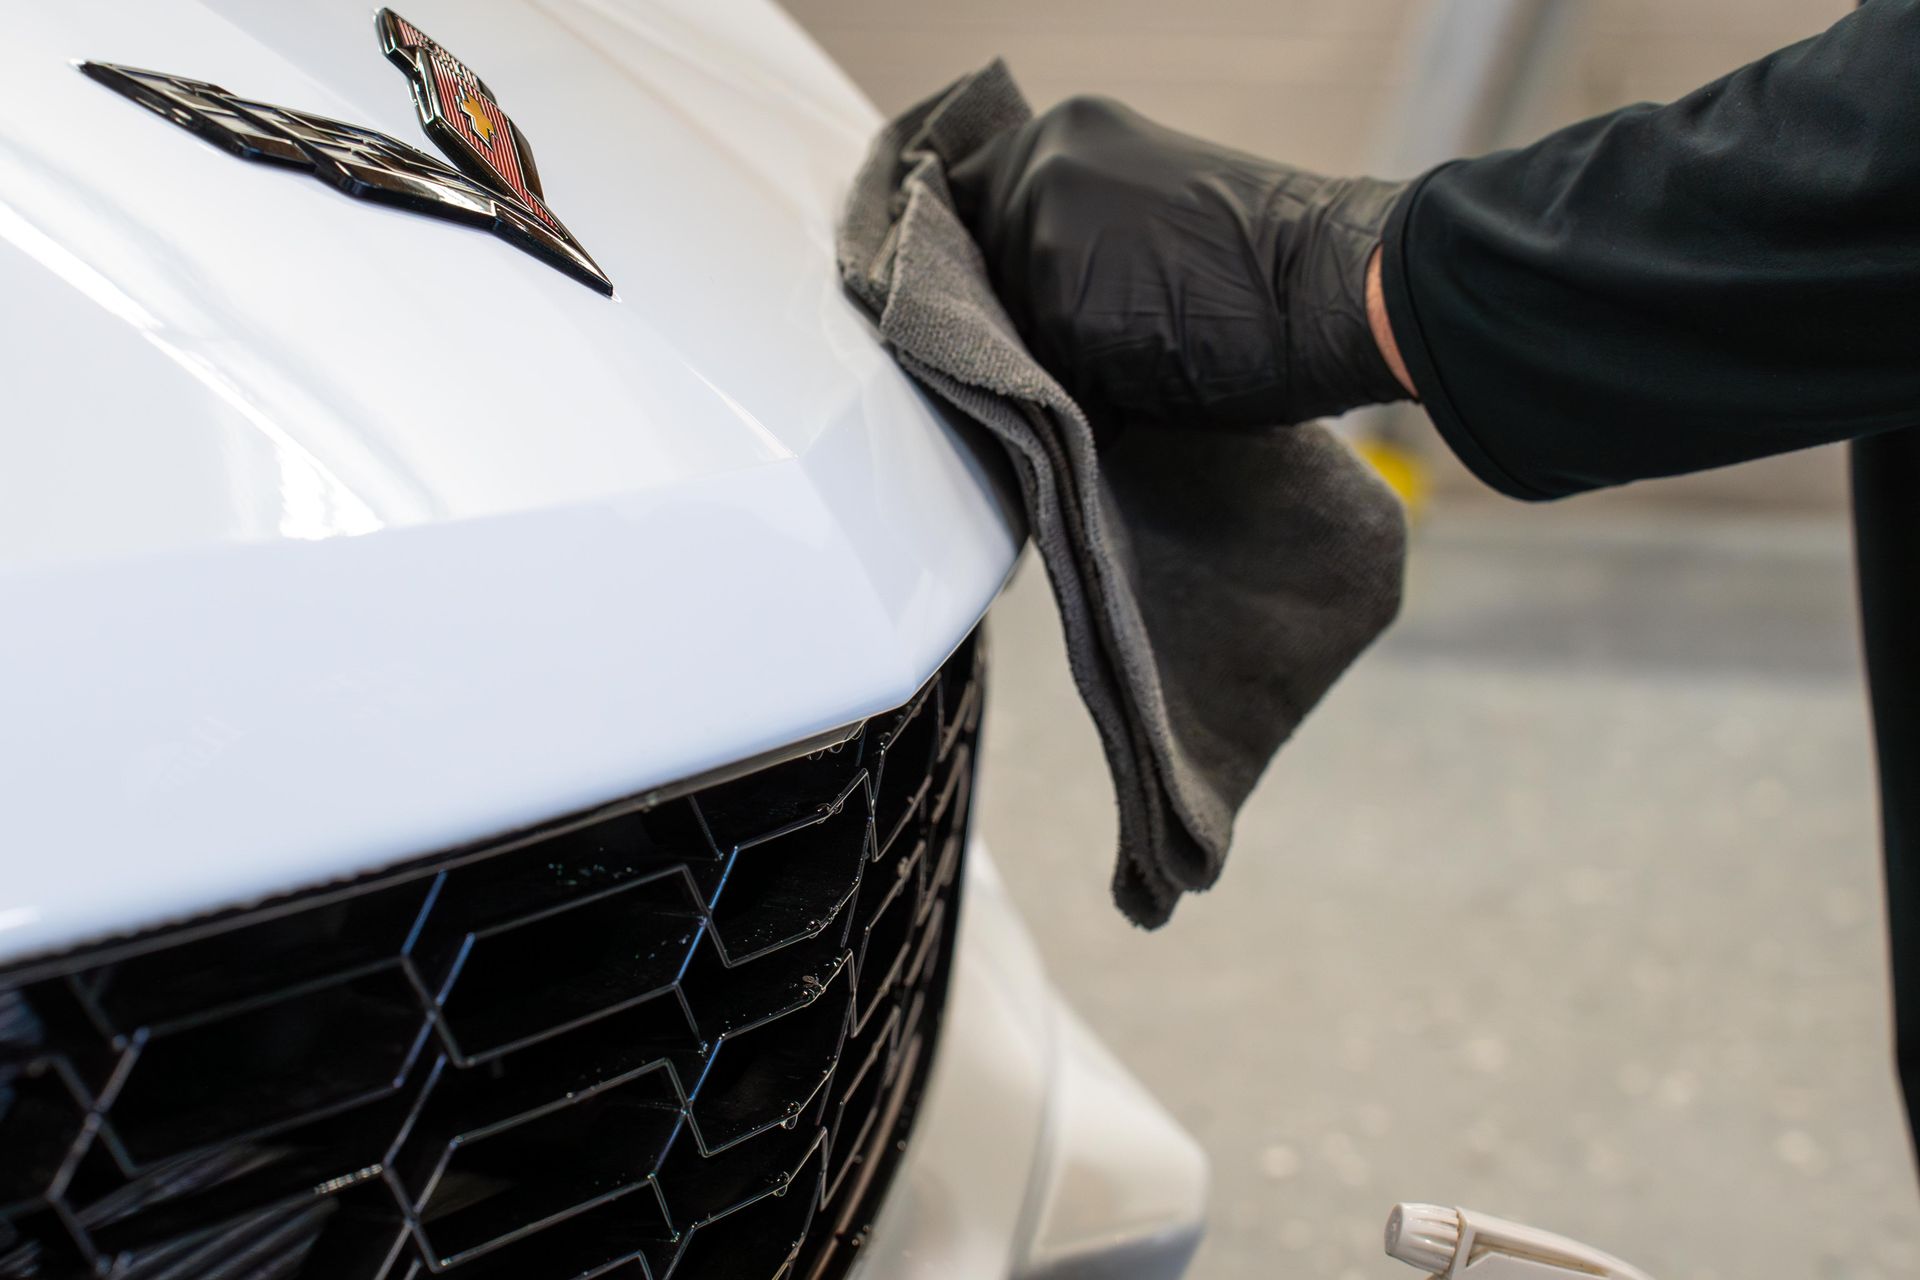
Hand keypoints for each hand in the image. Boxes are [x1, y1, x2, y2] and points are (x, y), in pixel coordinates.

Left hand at [949, 96, 1410, 426]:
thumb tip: (1018, 277)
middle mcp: (1040, 173)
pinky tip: (1139, 382)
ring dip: (1053, 356)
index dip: (986, 254)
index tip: (1005, 288)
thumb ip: (1075, 217)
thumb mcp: (1149, 201)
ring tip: (1132, 352)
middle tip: (1098, 331)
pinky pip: (1045, 377)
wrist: (1330, 285)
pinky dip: (1081, 395)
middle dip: (1020, 311)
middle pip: (979, 270)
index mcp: (1062, 133)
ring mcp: (1043, 241)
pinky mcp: (1061, 314)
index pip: (969, 199)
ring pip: (1010, 327)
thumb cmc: (1262, 255)